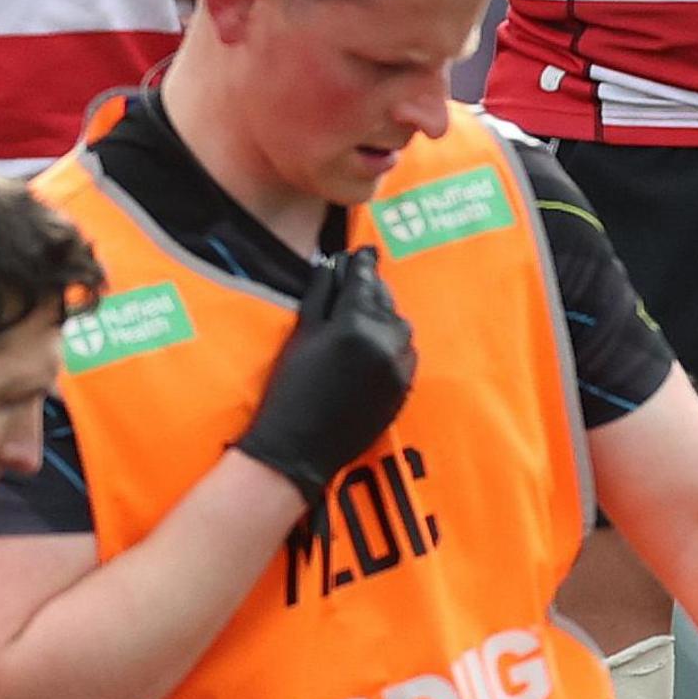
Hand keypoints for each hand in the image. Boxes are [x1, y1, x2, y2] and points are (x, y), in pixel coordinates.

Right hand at [233, 249, 416, 501]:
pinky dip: (395, 342)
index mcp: (355, 324)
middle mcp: (385, 342)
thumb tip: (333, 263)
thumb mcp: (301, 334)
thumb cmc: (290, 388)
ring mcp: (399, 367)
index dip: (363, 263)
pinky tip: (378, 343)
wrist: (300, 447)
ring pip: (401, 326)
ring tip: (368, 313)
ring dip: (386, 315)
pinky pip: (407, 353)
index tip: (364, 251)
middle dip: (374, 288)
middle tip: (363, 279)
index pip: (365, 281)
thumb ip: (321, 294)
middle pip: (386, 301)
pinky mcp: (404, 388)